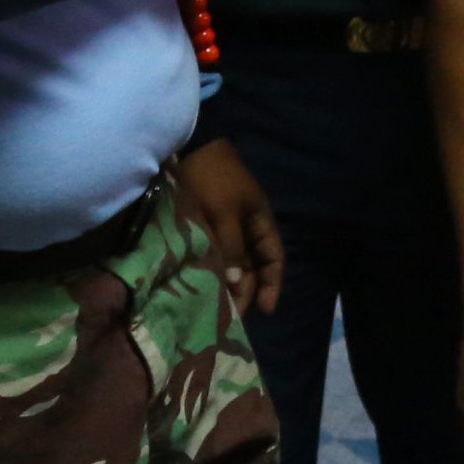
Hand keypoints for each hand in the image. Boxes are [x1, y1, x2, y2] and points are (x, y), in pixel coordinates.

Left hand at [174, 137, 284, 315]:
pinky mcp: (207, 225)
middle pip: (253, 266)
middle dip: (247, 290)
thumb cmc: (212, 178)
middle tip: (234, 316)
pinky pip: (216, 253)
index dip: (272, 284)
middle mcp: (247, 226)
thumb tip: (236, 282)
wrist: (190, 146)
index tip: (265, 309)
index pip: (274, 259)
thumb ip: (231, 247)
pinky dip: (214, 270)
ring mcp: (227, 226)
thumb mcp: (223, 213)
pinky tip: (205, 284)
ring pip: (234, 262)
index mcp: (260, 221)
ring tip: (219, 307)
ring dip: (229, 282)